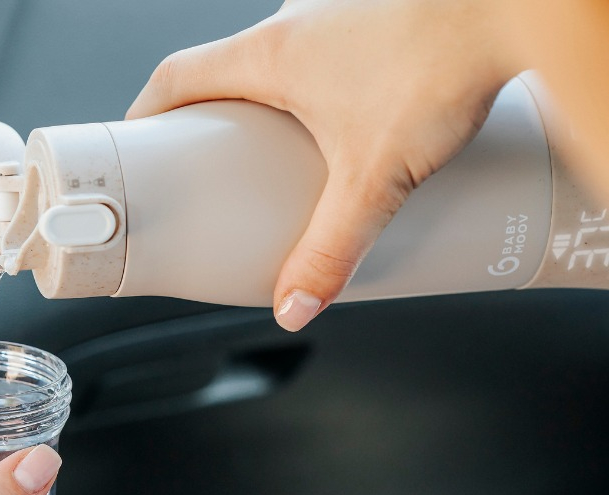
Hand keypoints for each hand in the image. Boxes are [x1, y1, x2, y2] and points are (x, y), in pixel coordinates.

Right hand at [127, 0, 518, 330]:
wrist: (521, 2)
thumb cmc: (445, 62)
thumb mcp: (373, 178)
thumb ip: (330, 249)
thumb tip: (295, 303)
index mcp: (272, 54)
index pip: (177, 76)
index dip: (146, 112)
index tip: (135, 141)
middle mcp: (300, 19)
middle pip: (226, 67)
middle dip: (207, 114)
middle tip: (208, 160)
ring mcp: (342, 7)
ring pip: (282, 53)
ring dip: (268, 95)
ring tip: (282, 145)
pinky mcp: (383, 11)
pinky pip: (330, 45)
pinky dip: (320, 80)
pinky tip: (353, 112)